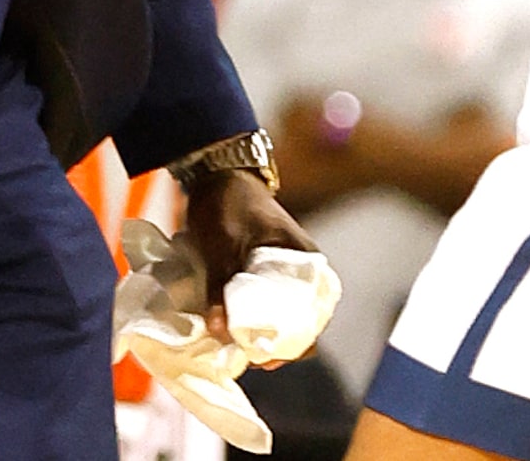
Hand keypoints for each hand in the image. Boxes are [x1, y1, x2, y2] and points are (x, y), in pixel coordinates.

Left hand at [182, 168, 317, 349]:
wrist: (217, 173)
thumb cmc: (227, 204)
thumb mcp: (221, 245)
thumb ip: (219, 287)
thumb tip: (219, 332)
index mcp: (303, 261)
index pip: (312, 316)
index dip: (292, 343)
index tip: (264, 356)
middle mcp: (299, 270)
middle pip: (296, 321)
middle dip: (272, 342)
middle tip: (244, 355)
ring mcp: (281, 270)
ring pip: (277, 313)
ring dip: (257, 329)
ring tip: (233, 344)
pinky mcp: (263, 271)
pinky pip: (262, 302)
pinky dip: (248, 315)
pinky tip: (229, 325)